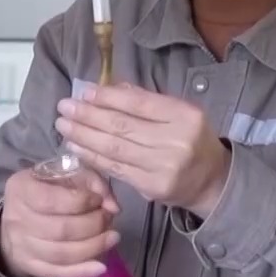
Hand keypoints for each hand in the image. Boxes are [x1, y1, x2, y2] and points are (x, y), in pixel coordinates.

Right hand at [0, 164, 120, 276]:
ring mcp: (21, 245)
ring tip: (112, 238)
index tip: (99, 200)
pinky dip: (81, 272)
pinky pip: (56, 273)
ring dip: (93, 247)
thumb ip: (92, 182)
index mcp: (22, 188)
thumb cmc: (47, 190)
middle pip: (60, 229)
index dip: (82, 202)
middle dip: (93, 225)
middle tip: (108, 219)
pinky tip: (100, 267)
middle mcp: (16, 218)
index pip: (52, 200)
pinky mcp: (28, 265)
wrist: (18, 218)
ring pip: (61, 254)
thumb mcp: (67, 174)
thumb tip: (113, 206)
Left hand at [55, 83, 232, 216]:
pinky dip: (92, 157)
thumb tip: (109, 88)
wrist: (212, 181)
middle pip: (123, 126)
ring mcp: (163, 167)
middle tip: (64, 107)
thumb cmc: (191, 139)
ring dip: (84, 136)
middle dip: (88, 116)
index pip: (139, 104)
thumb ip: (147, 101)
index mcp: (185, 116)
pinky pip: (116, 169)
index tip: (84, 92)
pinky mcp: (152, 188)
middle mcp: (176, 142)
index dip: (108, 97)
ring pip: (115, 149)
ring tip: (63, 125)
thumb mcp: (179, 113)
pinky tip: (76, 148)